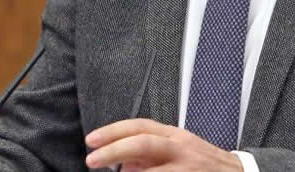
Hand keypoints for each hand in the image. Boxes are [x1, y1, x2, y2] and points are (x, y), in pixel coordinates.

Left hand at [84, 118, 243, 171]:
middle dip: (113, 150)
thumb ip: (150, 155)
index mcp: (174, 136)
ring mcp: (187, 168)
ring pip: (151, 170)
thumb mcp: (178, 150)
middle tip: (91, 160)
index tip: (91, 140)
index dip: (113, 132)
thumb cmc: (204, 164)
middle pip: (142, 143)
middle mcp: (180, 148)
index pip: (139, 127)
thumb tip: (122, 165)